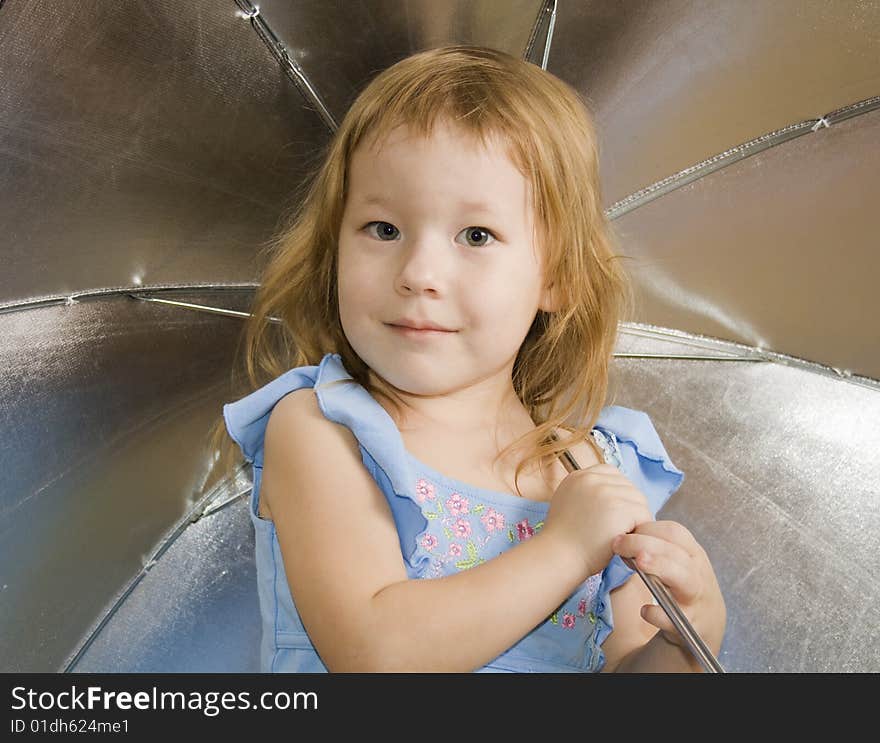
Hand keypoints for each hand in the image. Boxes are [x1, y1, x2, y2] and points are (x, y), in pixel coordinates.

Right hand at [541, 463, 653, 577]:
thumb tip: (612, 494)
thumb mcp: (567, 503)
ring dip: (634, 520)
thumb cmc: (563, 539)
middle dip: (628, 507)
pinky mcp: (620, 508)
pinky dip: (638, 531)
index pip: (612, 473)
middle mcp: (592, 479)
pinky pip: (643, 516)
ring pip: (639, 502)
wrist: (558, 556)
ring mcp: (607, 492)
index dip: (617, 493)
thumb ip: (586, 493)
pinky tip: (623, 540)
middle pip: (629, 487)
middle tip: (615, 529)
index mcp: (578, 477)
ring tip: (618, 536)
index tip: (612, 512)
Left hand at [612, 521, 725, 653]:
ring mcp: (695, 599)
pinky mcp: (689, 624)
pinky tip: (644, 610)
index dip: (648, 528)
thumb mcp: (677, 563)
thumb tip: (621, 542)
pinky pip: (673, 618)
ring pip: (684, 579)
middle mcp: (698, 573)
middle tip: (617, 544)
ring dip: (660, 566)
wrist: (708, 622)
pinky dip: (658, 614)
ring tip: (638, 562)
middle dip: (643, 543)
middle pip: (674, 552)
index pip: (674, 532)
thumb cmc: (683, 584)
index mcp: (693, 553)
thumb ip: (654, 550)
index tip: (626, 532)